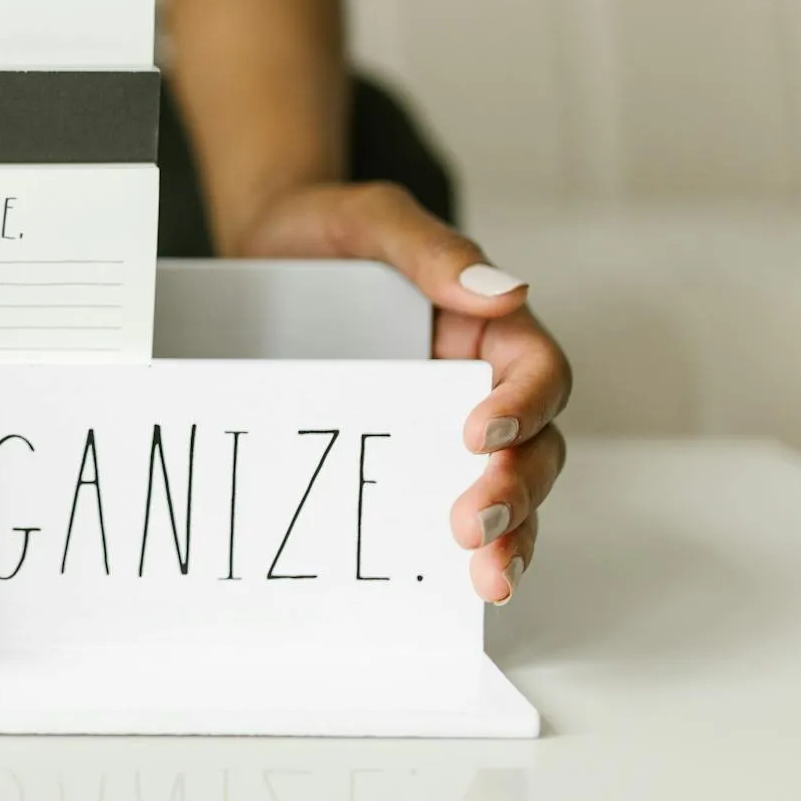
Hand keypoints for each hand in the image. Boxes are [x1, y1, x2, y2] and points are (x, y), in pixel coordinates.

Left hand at [234, 182, 570, 604]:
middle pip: (533, 443)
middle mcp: (477, 381)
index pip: (536, 370)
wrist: (264, 250)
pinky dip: (455, 545)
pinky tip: (446, 581)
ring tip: (487, 576)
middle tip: (475, 526)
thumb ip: (430, 251)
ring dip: (510, 533)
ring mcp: (440, 424)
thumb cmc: (329, 228)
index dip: (525, 405)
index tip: (478, 433)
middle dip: (517, 489)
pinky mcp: (399, 451)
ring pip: (505, 486)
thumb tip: (503, 290)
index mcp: (488, 325)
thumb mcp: (373, 219)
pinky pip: (438, 500)